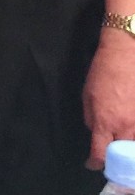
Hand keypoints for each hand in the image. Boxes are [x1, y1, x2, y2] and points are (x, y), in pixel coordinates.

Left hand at [84, 31, 134, 167]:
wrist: (126, 54)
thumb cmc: (103, 71)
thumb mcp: (87, 94)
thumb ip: (90, 118)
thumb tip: (95, 133)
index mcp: (105, 121)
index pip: (100, 154)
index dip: (94, 162)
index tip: (92, 163)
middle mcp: (126, 127)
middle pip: (122, 157)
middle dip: (114, 161)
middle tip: (110, 158)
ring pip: (134, 147)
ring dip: (129, 151)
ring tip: (122, 148)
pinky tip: (130, 135)